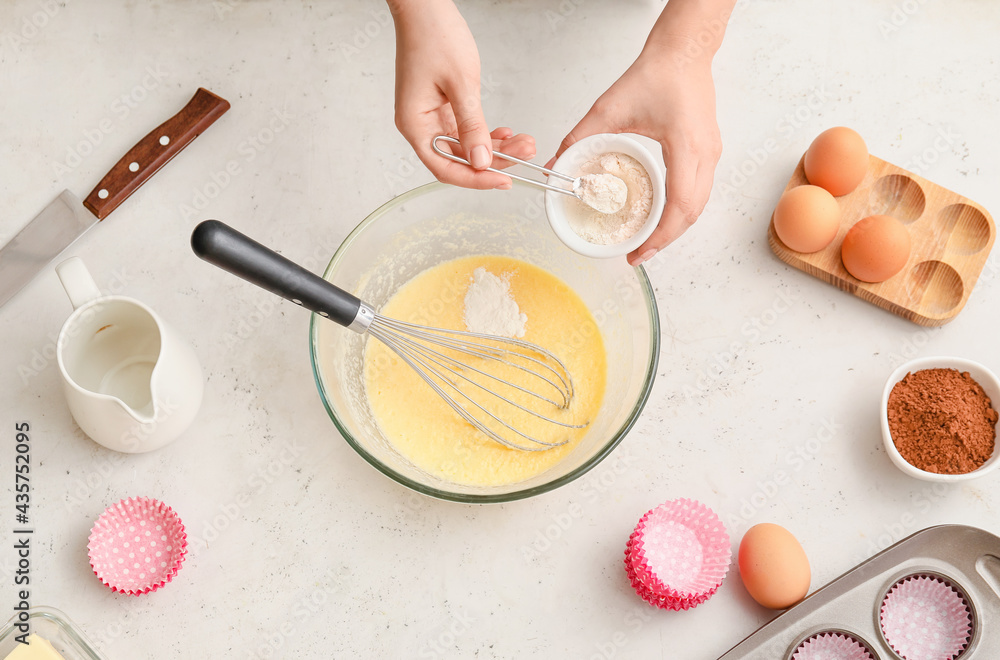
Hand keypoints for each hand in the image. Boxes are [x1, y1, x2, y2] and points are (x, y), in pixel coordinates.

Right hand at [389, 0, 534, 188]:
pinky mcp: (440, 107)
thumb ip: (472, 126)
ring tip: (524, 142)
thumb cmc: (434, 36)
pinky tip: (506, 133)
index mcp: (415, 124)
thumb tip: (482, 161)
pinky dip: (485, 133)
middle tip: (525, 155)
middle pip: (458, 159)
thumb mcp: (461, 84)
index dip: (475, 179)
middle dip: (494, 160)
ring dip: (495, 146)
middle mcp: (419, 124)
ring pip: (465, 145)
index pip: (445, 168)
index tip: (503, 180)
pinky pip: (464, 130)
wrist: (424, 7)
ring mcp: (429, 116)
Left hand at [551, 52, 721, 265]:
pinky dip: (681, 211)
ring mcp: (712, 153)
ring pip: (698, 206)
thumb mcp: (609, 108)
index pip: (678, 205)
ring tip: (647, 240)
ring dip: (675, 227)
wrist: (684, 52)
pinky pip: (699, 192)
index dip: (659, 236)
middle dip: (665, 239)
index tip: (638, 252)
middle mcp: (706, 154)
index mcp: (685, 146)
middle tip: (637, 254)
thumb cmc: (657, 74)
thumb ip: (580, 138)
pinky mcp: (710, 151)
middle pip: (692, 214)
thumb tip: (556, 166)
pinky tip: (660, 216)